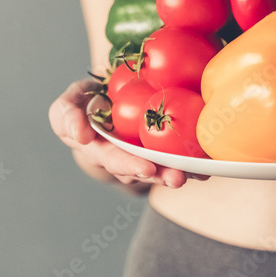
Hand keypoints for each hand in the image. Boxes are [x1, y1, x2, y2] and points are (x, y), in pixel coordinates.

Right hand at [49, 78, 208, 189]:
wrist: (103, 98)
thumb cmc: (83, 102)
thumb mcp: (67, 105)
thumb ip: (66, 116)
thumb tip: (81, 136)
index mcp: (98, 149)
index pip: (113, 159)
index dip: (129, 165)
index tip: (146, 169)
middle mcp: (122, 157)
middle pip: (142, 169)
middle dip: (160, 175)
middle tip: (177, 178)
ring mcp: (141, 153)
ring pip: (161, 165)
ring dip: (179, 170)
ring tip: (198, 174)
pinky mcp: (159, 145)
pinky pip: (175, 153)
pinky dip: (191, 159)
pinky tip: (208, 162)